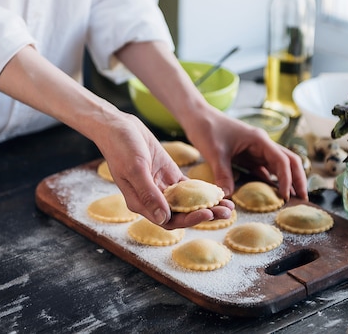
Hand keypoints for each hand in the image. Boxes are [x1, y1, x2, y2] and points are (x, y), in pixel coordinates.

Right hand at [94, 112, 233, 229]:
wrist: (118, 126)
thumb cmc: (121, 147)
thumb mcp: (135, 169)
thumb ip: (148, 194)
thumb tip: (163, 218)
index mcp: (140, 203)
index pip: (169, 220)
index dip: (189, 220)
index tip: (207, 213)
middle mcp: (152, 199)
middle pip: (182, 214)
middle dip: (205, 214)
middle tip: (228, 213)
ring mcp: (161, 187)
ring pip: (188, 202)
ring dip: (208, 205)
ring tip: (229, 205)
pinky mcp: (168, 175)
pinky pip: (188, 188)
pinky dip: (203, 191)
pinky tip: (218, 192)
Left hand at [182, 108, 307, 200]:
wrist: (197, 117)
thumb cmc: (207, 129)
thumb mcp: (215, 153)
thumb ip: (223, 175)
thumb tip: (227, 197)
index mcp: (260, 140)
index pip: (282, 161)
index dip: (287, 179)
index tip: (286, 196)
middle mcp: (263, 145)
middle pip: (289, 161)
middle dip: (298, 179)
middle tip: (303, 199)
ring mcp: (256, 150)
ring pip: (279, 166)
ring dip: (287, 181)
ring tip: (294, 199)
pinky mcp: (248, 156)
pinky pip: (265, 170)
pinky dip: (272, 181)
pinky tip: (275, 193)